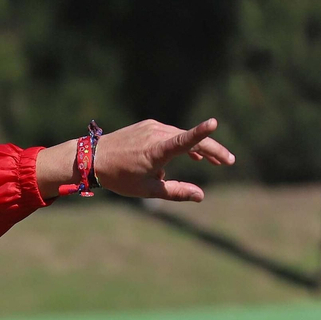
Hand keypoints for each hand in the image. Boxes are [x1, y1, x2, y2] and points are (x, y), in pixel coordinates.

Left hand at [39, 118, 234, 202]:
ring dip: (198, 147)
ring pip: (182, 136)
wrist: (91, 158)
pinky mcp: (147, 125)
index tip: (214, 123)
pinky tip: (191, 154)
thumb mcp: (148, 189)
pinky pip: (170, 133)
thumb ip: (176, 192)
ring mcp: (152, 127)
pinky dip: (182, 143)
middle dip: (212, 151)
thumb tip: (201, 196)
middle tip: (229, 162)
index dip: (201, 133)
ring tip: (214, 161)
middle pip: (191, 140)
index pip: (184, 140)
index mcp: (157, 150)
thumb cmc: (119, 177)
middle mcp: (156, 134)